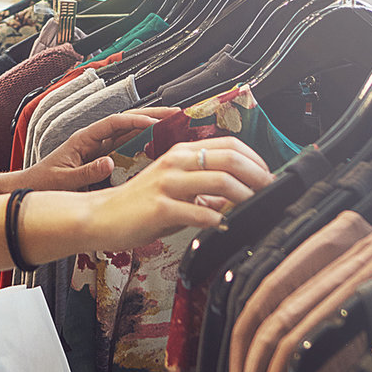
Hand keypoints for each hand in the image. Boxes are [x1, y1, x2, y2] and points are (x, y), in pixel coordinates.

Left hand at [22, 108, 174, 191]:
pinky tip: (160, 149)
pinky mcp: (104, 161)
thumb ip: (86, 172)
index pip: (113, 123)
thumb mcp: (64, 180)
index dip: (134, 120)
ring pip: (130, 135)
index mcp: (83, 138)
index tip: (153, 122)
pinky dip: (144, 147)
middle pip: (127, 123)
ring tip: (174, 126)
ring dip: (151, 129)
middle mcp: (94, 140)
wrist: (31, 190)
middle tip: (175, 114)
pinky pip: (127, 151)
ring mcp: (100, 150)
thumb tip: (108, 163)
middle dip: (151, 116)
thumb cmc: (42, 183)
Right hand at [79, 137, 272, 253]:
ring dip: (244, 197)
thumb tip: (240, 195)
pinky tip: (223, 226)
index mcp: (181, 153)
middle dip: (257, 176)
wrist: (101, 217)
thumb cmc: (140, 205)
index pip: (230, 145)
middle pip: (229, 158)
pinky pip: (198, 211)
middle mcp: (176, 162)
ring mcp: (168, 183)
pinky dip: (217, 219)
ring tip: (253, 209)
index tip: (268, 178)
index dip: (255, 160)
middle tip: (269, 193)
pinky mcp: (160, 207)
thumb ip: (206, 190)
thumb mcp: (176, 190)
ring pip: (219, 181)